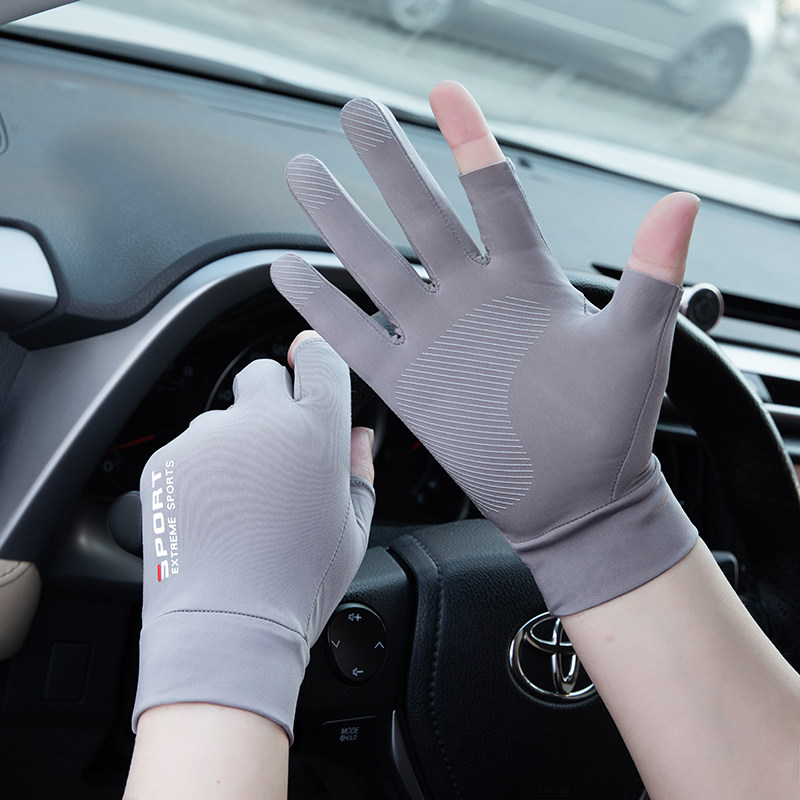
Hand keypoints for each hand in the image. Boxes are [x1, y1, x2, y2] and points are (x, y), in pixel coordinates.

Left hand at [132, 334, 374, 738]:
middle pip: (263, 372)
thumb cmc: (300, 582)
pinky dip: (203, 470)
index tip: (310, 360)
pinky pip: (191, 448)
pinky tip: (215, 513)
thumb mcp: (353, 528)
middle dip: (271, 395)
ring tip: (242, 500)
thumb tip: (358, 435)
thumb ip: (360, 469)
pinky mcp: (168, 459)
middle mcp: (262, 421)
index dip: (315, 357)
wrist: (228, 623)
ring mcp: (209, 438)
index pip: (319, 359)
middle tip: (277, 443)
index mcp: (317, 432)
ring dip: (235, 441)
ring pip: (223, 416)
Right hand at [270, 82, 697, 614]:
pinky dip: (321, 305)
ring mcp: (435, 340)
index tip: (444, 92)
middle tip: (356, 113)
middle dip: (389, 162)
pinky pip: (356, 334)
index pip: (493, 194)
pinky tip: (289, 271)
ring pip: (376, 265)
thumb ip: (649, 276)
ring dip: (340, 220)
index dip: (469, 141)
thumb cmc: (611, 427)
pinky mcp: (408, 384)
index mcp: (526, 283)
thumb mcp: (636, 346)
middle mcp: (473, 301)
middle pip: (421, 215)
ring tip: (305, 173)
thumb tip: (682, 202)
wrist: (573, 500)